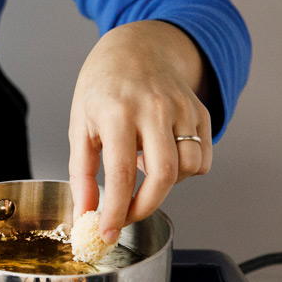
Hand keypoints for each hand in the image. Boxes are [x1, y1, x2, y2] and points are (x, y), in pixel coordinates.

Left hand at [68, 20, 213, 242]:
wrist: (136, 47)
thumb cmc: (102, 88)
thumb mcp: (79, 125)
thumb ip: (81, 172)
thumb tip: (85, 213)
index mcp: (117, 112)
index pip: (119, 174)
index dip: (114, 211)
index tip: (107, 233)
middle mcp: (154, 109)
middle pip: (164, 175)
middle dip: (145, 207)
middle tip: (126, 217)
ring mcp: (183, 109)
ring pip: (188, 168)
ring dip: (166, 185)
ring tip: (142, 169)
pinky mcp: (201, 112)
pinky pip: (202, 158)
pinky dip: (185, 170)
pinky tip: (161, 156)